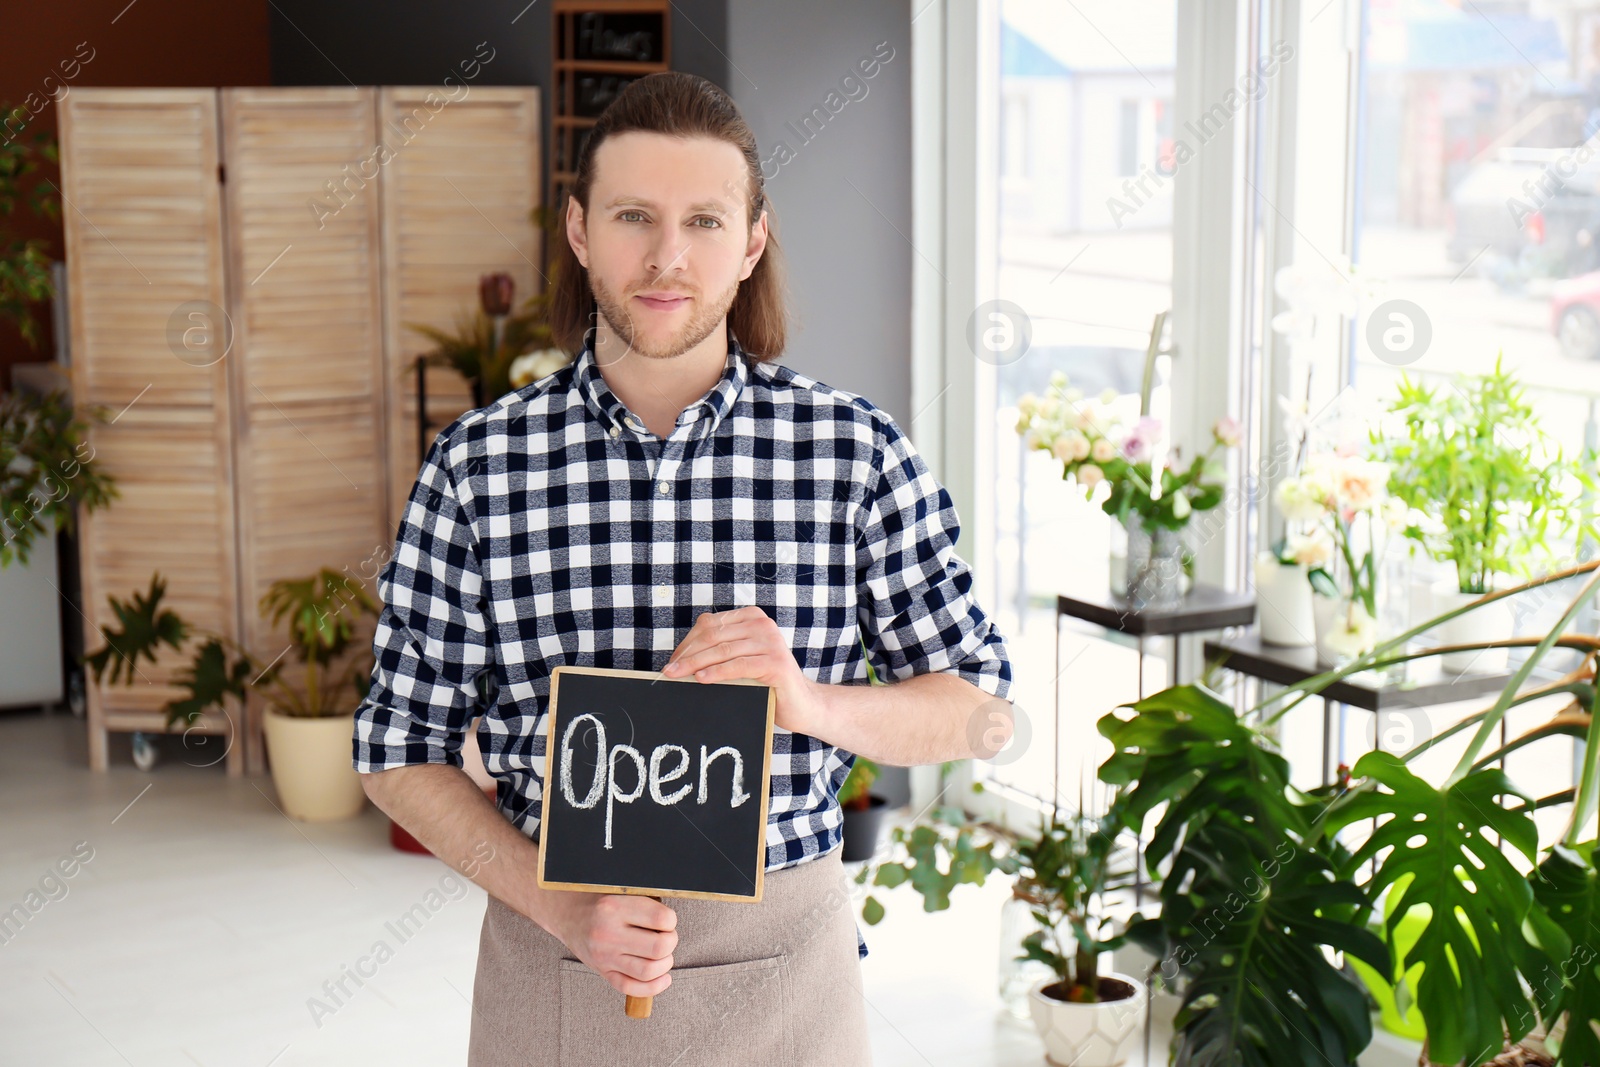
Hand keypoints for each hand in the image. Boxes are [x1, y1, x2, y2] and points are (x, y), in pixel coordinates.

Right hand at [535, 890, 677, 997]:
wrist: (566, 914)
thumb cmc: (599, 899)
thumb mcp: (619, 890)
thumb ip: (643, 901)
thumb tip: (672, 918)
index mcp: (615, 908)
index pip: (661, 919)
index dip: (671, 920)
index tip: (666, 920)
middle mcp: (608, 934)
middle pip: (659, 947)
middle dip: (671, 942)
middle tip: (667, 936)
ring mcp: (605, 956)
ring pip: (649, 971)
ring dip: (665, 964)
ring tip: (663, 955)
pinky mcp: (603, 972)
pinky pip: (632, 988)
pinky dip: (654, 987)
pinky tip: (662, 977)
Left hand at [661, 606, 828, 735]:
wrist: (801, 704)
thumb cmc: (765, 682)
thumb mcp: (740, 659)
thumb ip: (719, 651)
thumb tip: (679, 659)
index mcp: (751, 617)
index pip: (709, 625)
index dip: (687, 643)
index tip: (672, 660)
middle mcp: (762, 624)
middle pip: (714, 636)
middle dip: (688, 654)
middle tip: (669, 671)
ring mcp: (771, 642)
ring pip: (723, 650)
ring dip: (696, 664)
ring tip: (678, 676)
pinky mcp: (776, 662)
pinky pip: (739, 665)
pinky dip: (717, 672)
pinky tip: (702, 678)